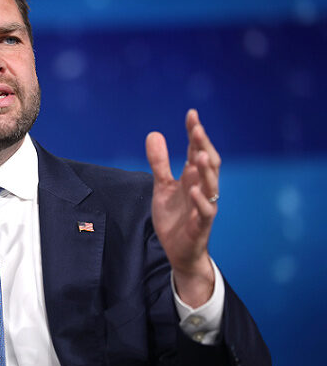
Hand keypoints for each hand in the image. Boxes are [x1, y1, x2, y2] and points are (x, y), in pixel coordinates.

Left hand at [145, 109, 220, 306]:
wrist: (178, 250)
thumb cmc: (174, 217)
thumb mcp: (162, 186)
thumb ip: (159, 162)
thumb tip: (154, 134)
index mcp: (192, 177)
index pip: (196, 150)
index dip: (194, 133)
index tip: (191, 114)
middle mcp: (201, 188)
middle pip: (208, 163)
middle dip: (203, 145)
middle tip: (197, 128)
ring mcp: (203, 206)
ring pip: (211, 185)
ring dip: (206, 171)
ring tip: (199, 155)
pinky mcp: (200, 224)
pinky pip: (205, 211)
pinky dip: (201, 201)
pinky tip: (194, 189)